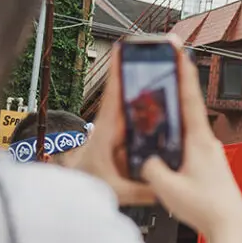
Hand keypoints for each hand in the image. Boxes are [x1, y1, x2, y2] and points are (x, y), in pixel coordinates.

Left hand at [68, 65, 157, 206]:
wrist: (75, 189)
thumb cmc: (88, 184)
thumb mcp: (117, 191)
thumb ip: (141, 190)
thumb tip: (165, 187)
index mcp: (107, 133)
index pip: (113, 97)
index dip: (118, 73)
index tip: (123, 51)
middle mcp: (110, 126)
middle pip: (125, 93)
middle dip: (138, 71)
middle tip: (153, 52)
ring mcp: (115, 130)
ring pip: (131, 104)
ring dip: (144, 87)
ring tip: (163, 69)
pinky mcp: (120, 136)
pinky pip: (135, 117)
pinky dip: (147, 106)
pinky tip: (165, 101)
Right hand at [137, 46, 241, 241]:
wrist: (231, 227)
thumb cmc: (205, 208)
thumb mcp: (167, 188)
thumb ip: (151, 168)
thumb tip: (144, 159)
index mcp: (199, 141)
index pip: (190, 98)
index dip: (183, 73)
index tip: (179, 50)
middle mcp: (207, 143)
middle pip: (188, 108)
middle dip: (175, 87)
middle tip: (165, 66)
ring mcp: (210, 154)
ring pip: (188, 128)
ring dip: (174, 114)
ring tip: (158, 102)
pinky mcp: (209, 166)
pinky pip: (189, 144)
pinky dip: (176, 137)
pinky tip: (165, 143)